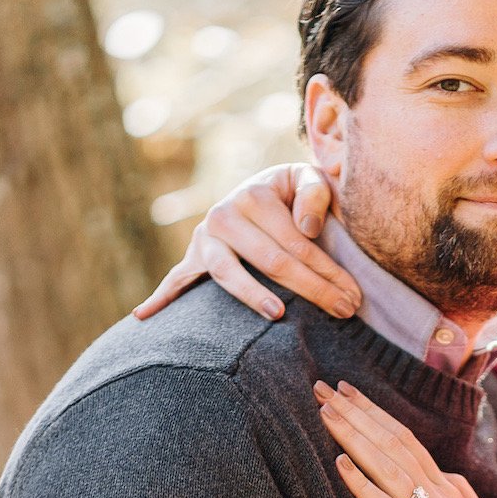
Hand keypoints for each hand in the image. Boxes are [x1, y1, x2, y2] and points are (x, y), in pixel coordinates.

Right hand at [132, 165, 351, 321]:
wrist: (264, 191)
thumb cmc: (294, 193)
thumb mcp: (310, 179)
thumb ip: (315, 194)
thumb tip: (307, 229)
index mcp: (254, 195)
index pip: (297, 242)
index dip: (328, 271)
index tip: (353, 298)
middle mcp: (223, 214)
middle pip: (271, 261)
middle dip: (312, 289)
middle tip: (345, 312)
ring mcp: (205, 238)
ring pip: (228, 274)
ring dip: (252, 296)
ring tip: (278, 314)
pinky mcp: (193, 257)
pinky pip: (177, 280)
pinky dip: (160, 299)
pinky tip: (143, 318)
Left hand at [316, 381, 496, 497]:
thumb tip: (443, 476)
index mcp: (452, 491)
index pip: (408, 441)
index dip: (376, 414)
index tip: (350, 395)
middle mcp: (441, 496)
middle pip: (393, 442)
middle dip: (357, 411)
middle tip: (324, 387)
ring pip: (386, 465)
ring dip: (353, 435)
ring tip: (324, 411)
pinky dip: (362, 484)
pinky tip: (340, 465)